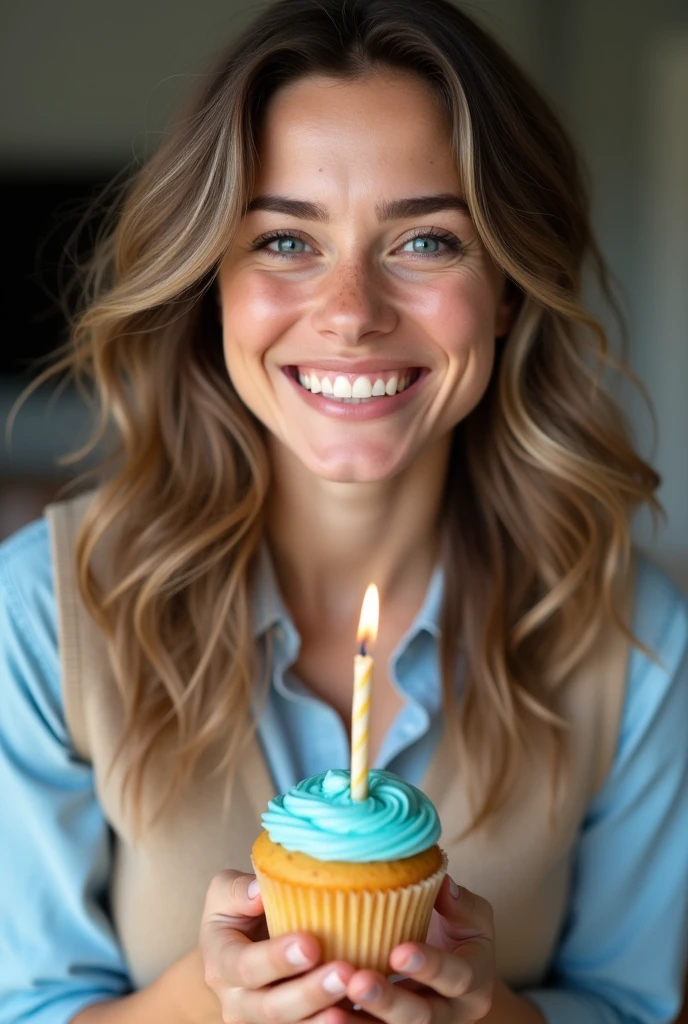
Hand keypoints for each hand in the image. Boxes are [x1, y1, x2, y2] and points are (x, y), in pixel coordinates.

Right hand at [199, 870, 356, 1022]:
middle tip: (343, 972)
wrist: (240, 945)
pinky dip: (337, 1021)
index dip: (276, 959)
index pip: (245, 967)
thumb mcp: (226, 892)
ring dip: (325, 1013)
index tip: (310, 943)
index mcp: (220, 964)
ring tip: (354, 989)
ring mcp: (260, 1021)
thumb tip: (258, 892)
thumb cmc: (238, 910)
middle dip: (309, 992)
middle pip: (271, 1008)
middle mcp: (237, 1002)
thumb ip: (237, 890)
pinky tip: (357, 1007)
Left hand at [339, 876, 494, 1023]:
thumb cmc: (456, 936)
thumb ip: (458, 902)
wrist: (453, 977)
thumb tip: (441, 882)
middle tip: (358, 982)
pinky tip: (324, 1017)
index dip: (430, 966)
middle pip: (421, 1017)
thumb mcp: (470, 918)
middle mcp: (450, 1013)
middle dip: (388, 1001)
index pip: (456, 977)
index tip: (400, 951)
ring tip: (331, 1012)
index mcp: (474, 981)